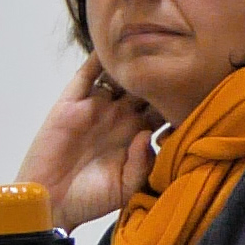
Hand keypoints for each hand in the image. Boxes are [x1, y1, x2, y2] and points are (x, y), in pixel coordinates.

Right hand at [16, 53, 162, 231]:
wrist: (51, 202)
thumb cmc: (90, 199)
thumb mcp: (126, 188)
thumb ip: (143, 164)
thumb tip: (147, 135)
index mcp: (136, 135)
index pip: (163, 109)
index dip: (176, 98)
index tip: (193, 86)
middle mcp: (119, 117)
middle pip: (144, 87)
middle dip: (158, 73)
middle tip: (173, 55)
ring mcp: (95, 107)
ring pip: (118, 76)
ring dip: (130, 62)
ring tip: (145, 43)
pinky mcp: (71, 104)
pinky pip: (85, 75)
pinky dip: (96, 59)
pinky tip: (110, 44)